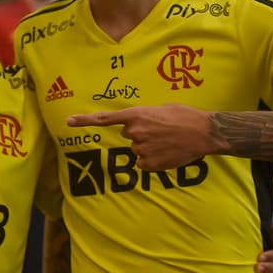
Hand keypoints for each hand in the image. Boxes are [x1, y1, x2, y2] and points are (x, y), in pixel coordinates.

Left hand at [68, 104, 212, 170]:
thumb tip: (135, 126)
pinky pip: (145, 163)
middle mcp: (134, 132)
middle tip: (160, 130)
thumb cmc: (185, 116)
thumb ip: (143, 116)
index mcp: (136, 115)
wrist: (203, 132)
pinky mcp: (149, 164)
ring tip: (168, 140)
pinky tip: (168, 152)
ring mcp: (141, 149)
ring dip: (149, 146)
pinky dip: (154, 159)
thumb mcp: (161, 108)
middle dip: (140, 133)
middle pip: (128, 135)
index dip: (85, 121)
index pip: (104, 119)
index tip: (69, 122)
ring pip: (138, 149)